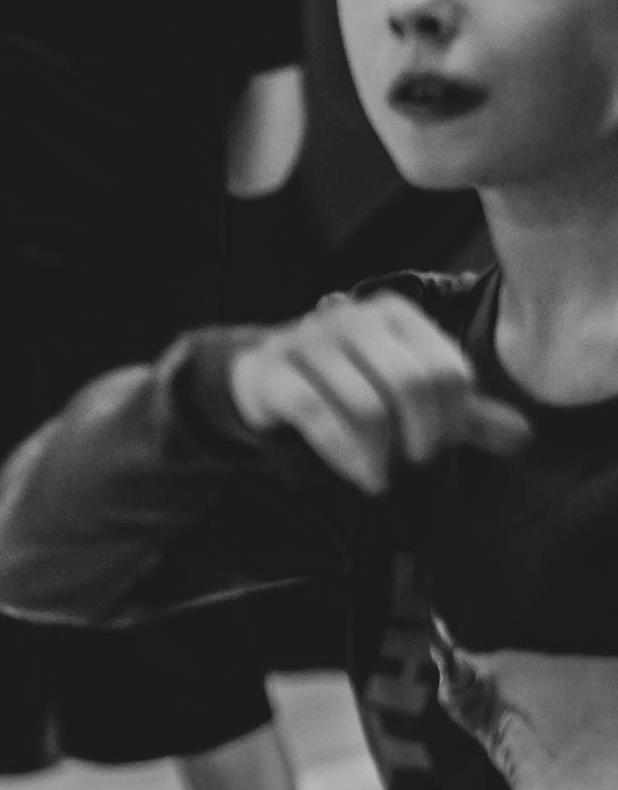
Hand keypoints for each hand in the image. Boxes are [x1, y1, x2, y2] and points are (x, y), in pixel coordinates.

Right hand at [226, 291, 532, 493]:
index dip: (452, 418)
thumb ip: (462, 414)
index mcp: (396, 314)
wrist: (263, 373)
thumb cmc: (346, 383)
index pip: (447, 370)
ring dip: (381, 453)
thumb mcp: (408, 394)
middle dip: (421, 434)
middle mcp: (354, 320)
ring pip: (365, 404)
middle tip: (416, 459)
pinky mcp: (273, 371)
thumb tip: (525, 437)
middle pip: (411, 383)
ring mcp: (309, 342)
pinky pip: (317, 414)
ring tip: (382, 474)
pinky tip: (357, 473)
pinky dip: (344, 453)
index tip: (440, 443)